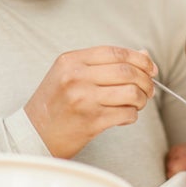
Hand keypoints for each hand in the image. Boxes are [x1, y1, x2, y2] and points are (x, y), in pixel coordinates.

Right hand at [24, 46, 156, 157]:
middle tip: (149, 88)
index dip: (139, 59)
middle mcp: (76, 77)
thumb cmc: (55, 102)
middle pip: (127, 72)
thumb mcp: (70, 73)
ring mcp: (84, 100)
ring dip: (142, 99)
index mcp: (71, 61)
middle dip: (146, 80)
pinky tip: (126, 115)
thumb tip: (144, 56)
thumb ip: (104, 63)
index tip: (151, 68)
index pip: (115, 52)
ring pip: (131, 93)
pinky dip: (132, 115)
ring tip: (138, 102)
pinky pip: (126, 114)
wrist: (34, 133)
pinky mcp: (92, 122)